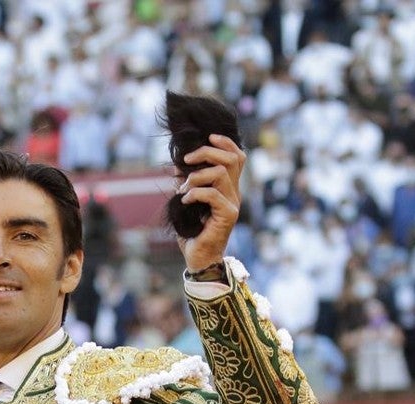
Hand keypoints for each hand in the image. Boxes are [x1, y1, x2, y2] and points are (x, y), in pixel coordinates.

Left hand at [174, 134, 244, 271]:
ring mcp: (233, 204)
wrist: (198, 257)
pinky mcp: (228, 215)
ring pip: (220, 174)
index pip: (237, 157)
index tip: (208, 137)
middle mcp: (234, 193)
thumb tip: (177, 165)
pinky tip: (184, 200)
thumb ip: (187, 183)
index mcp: (228, 187)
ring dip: (196, 176)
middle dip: (207, 152)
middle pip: (232, 159)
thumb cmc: (192, 230)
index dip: (226, 143)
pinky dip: (194, 193)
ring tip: (183, 189)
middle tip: (187, 160)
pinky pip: (212, 194)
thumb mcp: (187, 201)